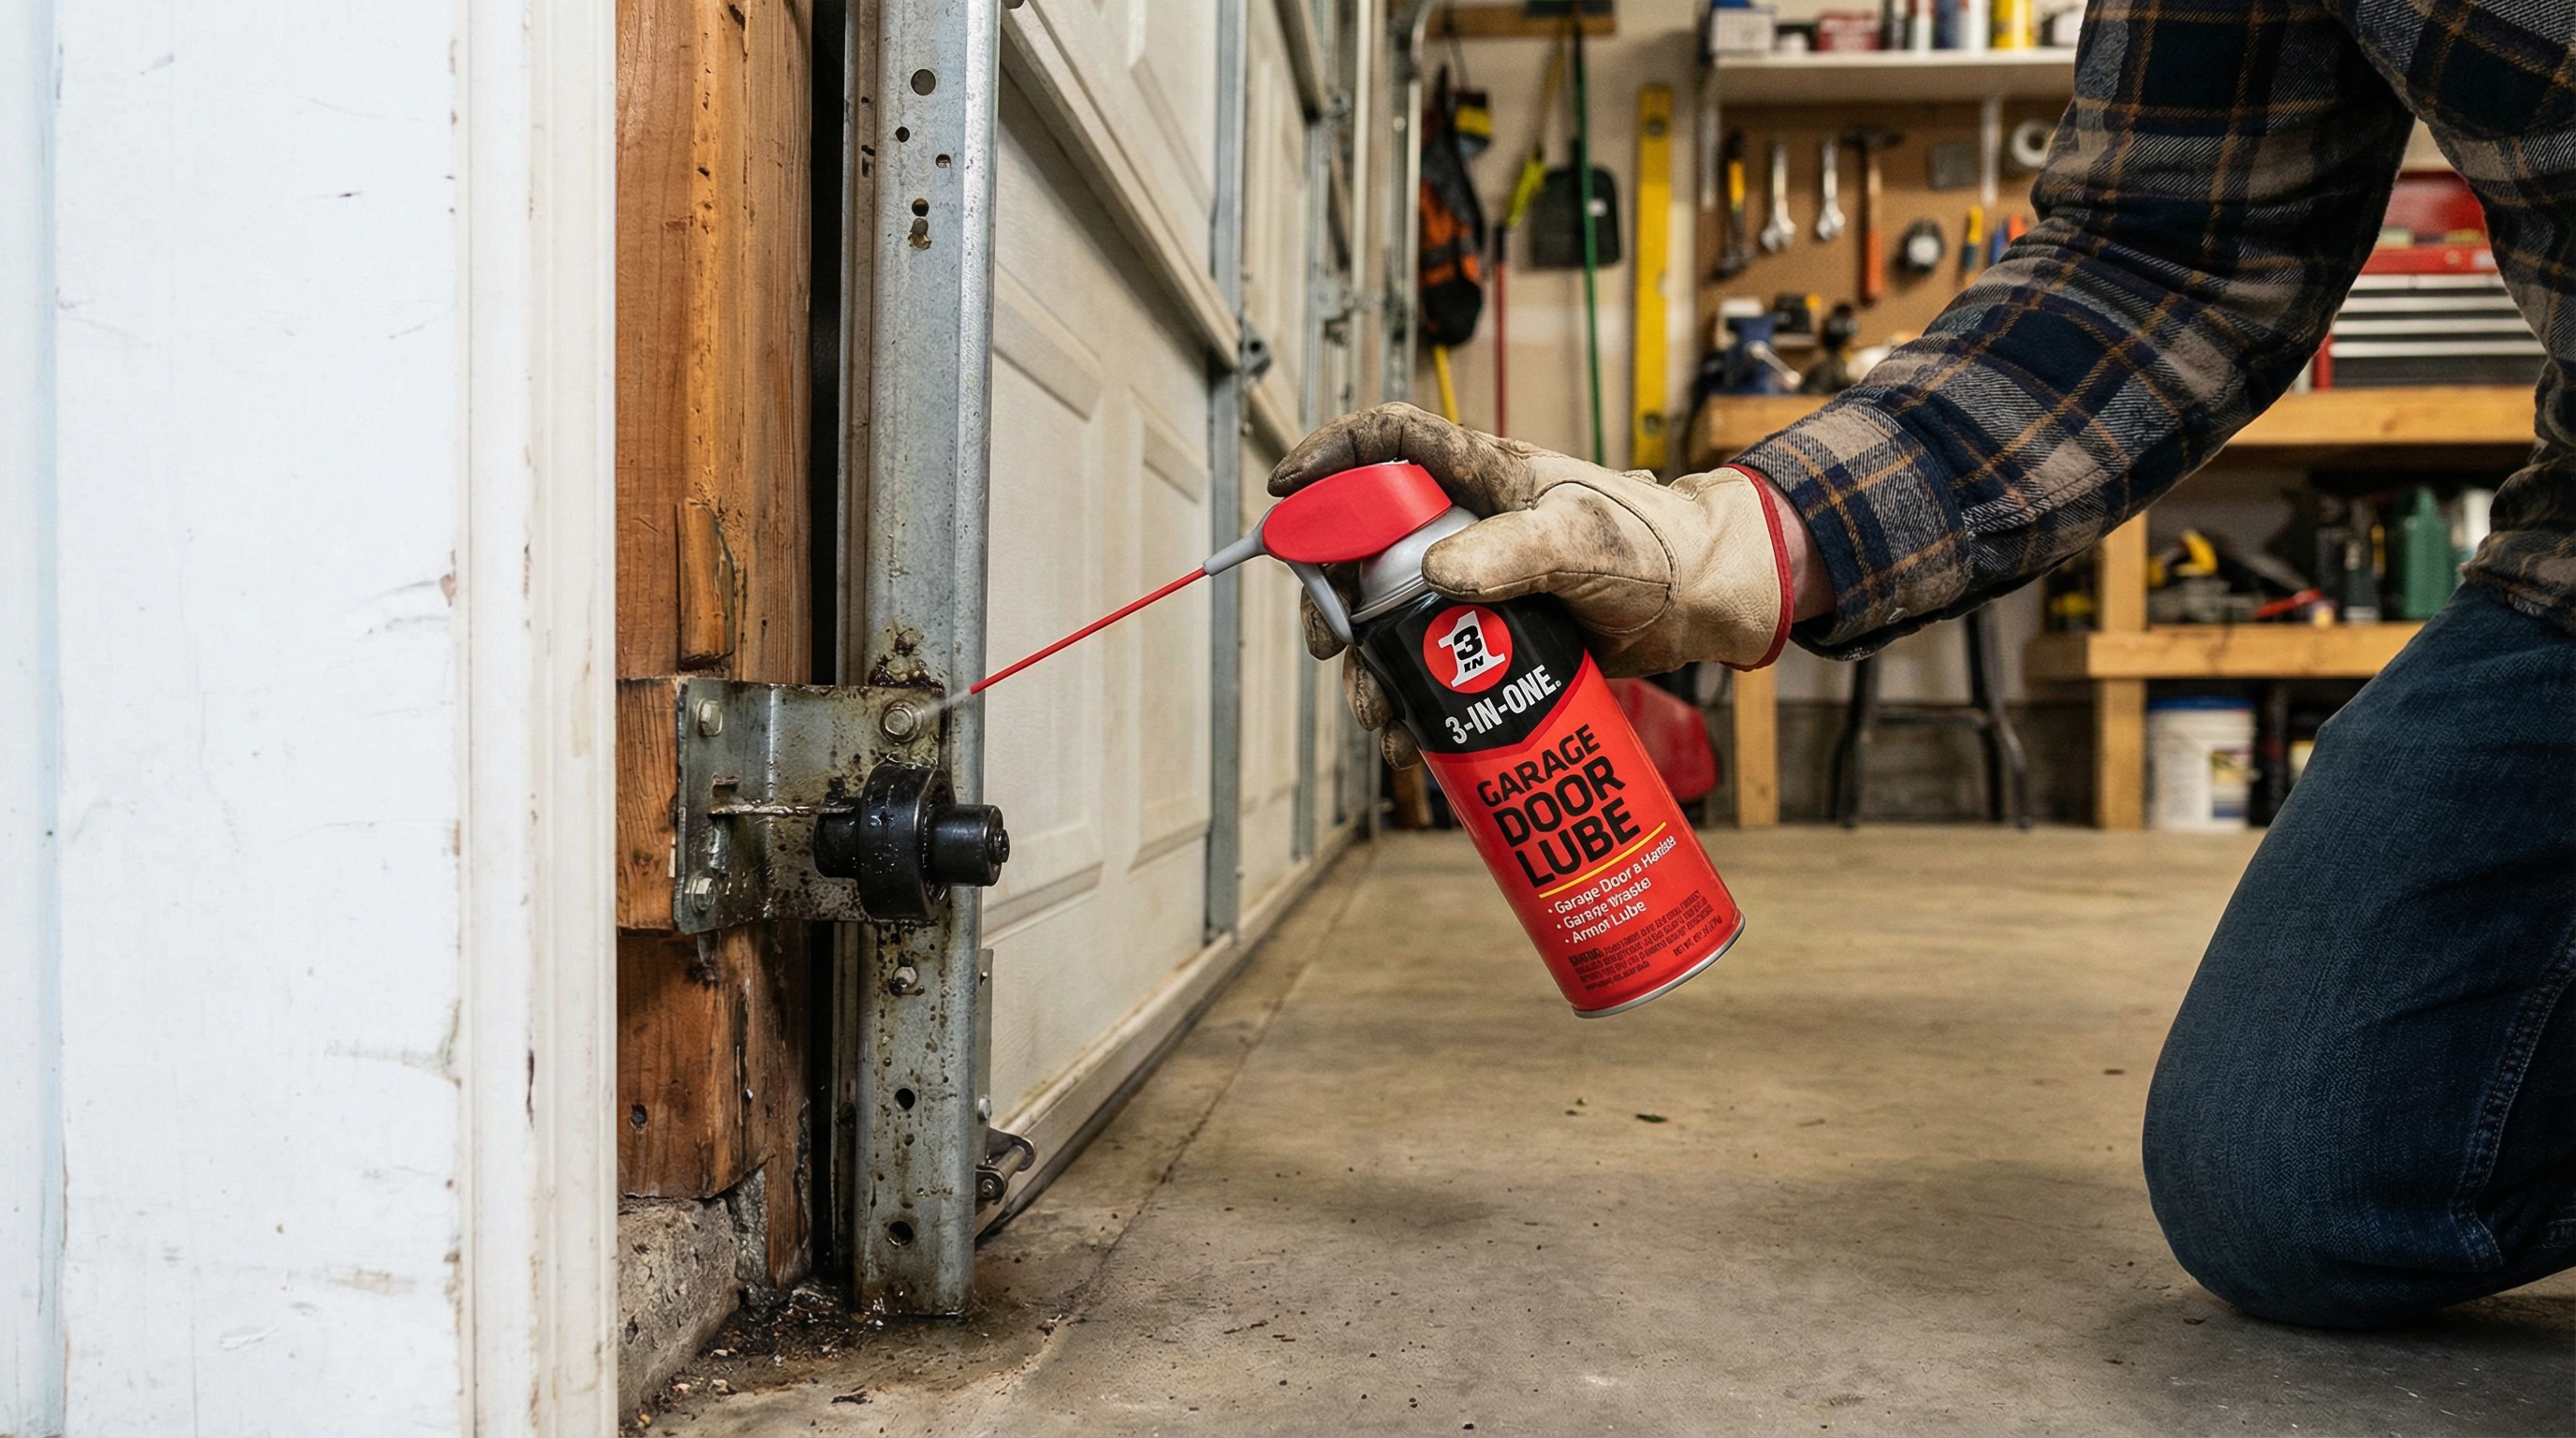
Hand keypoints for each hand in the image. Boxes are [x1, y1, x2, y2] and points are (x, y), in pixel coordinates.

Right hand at [1269, 403, 1823, 767]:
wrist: (1706, 601)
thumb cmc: (1654, 547)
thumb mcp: (1582, 541)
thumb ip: (1512, 551)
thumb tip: (1435, 576)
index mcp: (1479, 476)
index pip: (1386, 441)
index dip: (1329, 458)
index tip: (1285, 496)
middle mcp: (1467, 523)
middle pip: (1368, 545)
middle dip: (1334, 598)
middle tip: (1331, 647)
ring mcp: (1478, 581)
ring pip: (1393, 617)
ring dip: (1371, 669)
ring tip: (1378, 717)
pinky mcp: (1495, 636)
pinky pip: (1432, 663)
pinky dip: (1412, 701)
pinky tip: (1411, 739)